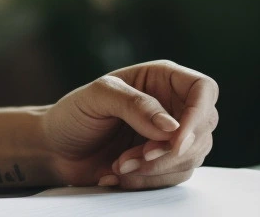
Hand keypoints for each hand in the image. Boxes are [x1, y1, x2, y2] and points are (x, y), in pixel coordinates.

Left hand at [41, 60, 217, 190]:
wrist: (55, 148)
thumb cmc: (74, 114)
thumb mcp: (98, 97)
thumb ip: (135, 105)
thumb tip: (172, 126)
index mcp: (161, 79)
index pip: (203, 89)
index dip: (198, 114)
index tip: (176, 140)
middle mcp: (172, 105)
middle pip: (203, 129)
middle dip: (170, 150)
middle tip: (135, 157)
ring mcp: (171, 136)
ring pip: (192, 157)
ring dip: (155, 168)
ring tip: (118, 166)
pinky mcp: (164, 163)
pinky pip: (174, 177)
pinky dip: (146, 181)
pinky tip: (116, 175)